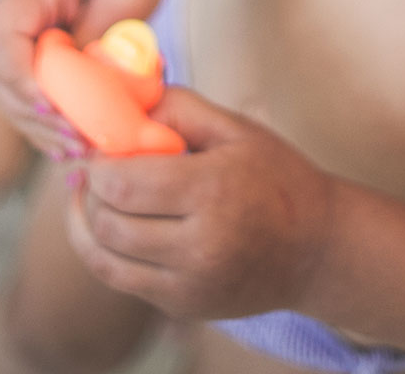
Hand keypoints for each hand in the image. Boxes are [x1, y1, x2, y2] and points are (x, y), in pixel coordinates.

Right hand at [0, 0, 172, 158]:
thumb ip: (102, 36)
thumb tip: (85, 88)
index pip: (0, 38)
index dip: (20, 79)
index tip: (53, 108)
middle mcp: (6, 5)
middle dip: (31, 112)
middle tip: (74, 141)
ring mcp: (12, 26)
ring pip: (4, 87)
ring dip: (36, 122)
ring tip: (76, 148)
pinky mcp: (25, 43)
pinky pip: (22, 86)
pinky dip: (42, 114)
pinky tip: (70, 139)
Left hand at [65, 89, 336, 321]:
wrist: (315, 249)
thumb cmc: (277, 178)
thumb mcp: (237, 129)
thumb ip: (179, 108)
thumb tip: (123, 99)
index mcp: (214, 191)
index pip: (123, 183)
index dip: (98, 164)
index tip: (102, 149)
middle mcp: (200, 245)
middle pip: (108, 221)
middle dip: (92, 192)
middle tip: (97, 169)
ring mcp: (189, 283)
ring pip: (105, 257)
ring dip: (89, 223)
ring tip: (97, 197)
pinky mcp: (183, 305)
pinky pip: (122, 279)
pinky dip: (105, 251)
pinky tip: (112, 226)